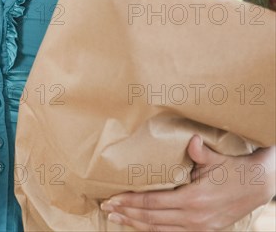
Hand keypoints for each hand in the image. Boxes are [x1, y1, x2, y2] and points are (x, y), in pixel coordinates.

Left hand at [100, 135, 274, 230]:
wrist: (257, 186)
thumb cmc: (233, 169)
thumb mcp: (217, 159)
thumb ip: (200, 152)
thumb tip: (192, 141)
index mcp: (194, 199)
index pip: (153, 203)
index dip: (131, 202)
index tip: (113, 198)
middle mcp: (194, 217)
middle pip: (152, 218)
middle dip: (127, 213)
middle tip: (107, 208)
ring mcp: (199, 227)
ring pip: (160, 230)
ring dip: (136, 224)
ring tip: (117, 219)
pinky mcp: (203, 231)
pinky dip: (154, 230)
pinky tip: (141, 226)